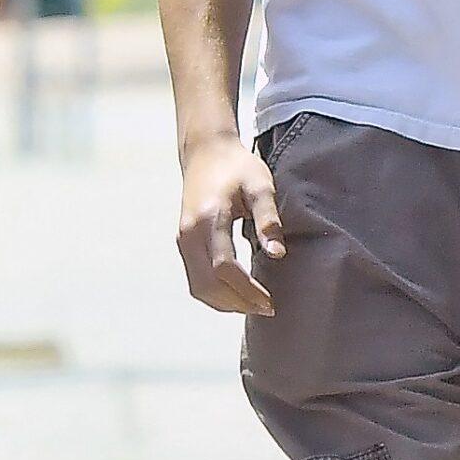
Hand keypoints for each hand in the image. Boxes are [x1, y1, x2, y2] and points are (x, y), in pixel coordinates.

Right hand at [177, 134, 285, 316]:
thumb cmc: (237, 166)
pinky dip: (215, 293)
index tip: (270, 302)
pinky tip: (237, 294)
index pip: (224, 268)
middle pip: (208, 285)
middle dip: (237, 303)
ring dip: (225, 303)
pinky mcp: (183, 242)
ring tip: (253, 305)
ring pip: (198, 287)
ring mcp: (183, 239)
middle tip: (266, 309)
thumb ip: (268, 218)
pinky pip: (195, 279)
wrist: (206, 151)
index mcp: (209, 218)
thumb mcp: (260, 185)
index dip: (247, 291)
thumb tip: (277, 254)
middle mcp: (189, 233)